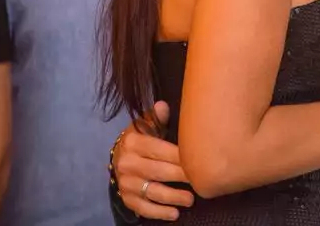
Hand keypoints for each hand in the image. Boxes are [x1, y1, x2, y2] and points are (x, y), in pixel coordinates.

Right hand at [113, 101, 194, 220]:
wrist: (119, 157)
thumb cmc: (141, 139)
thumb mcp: (146, 125)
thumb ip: (156, 117)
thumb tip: (163, 105)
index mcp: (133, 143)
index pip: (160, 150)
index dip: (180, 156)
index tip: (199, 161)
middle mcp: (127, 163)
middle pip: (159, 172)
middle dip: (181, 177)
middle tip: (200, 182)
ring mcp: (126, 183)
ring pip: (153, 192)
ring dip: (173, 198)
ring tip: (191, 200)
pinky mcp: (127, 198)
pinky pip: (143, 208)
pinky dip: (159, 213)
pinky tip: (174, 214)